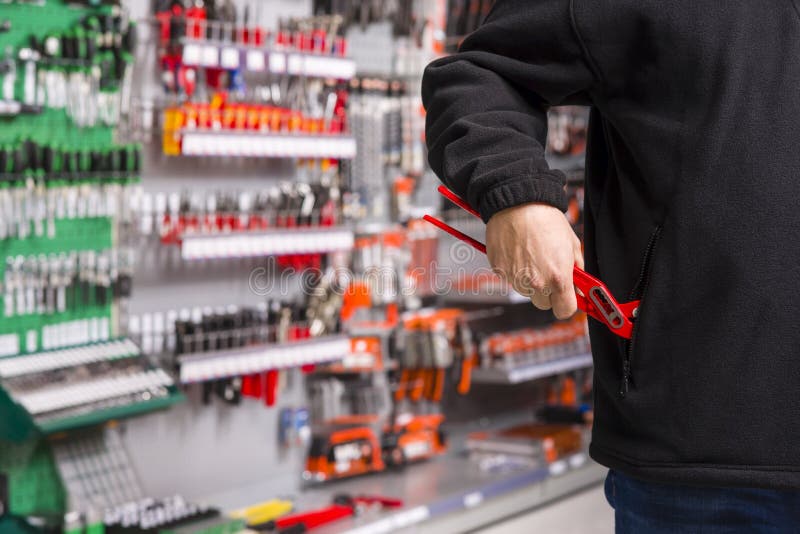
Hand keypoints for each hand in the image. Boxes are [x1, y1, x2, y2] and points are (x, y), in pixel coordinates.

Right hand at [486, 202, 583, 318]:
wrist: (518, 204)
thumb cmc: (545, 220)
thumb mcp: (572, 244)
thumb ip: (577, 270)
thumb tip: (579, 286)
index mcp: (558, 279)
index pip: (564, 310)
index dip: (567, 304)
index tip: (567, 297)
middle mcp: (536, 283)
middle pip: (544, 304)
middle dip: (548, 293)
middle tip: (549, 272)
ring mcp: (515, 279)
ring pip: (526, 291)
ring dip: (530, 281)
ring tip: (531, 256)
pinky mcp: (500, 271)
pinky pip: (510, 278)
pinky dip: (515, 270)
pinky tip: (519, 252)